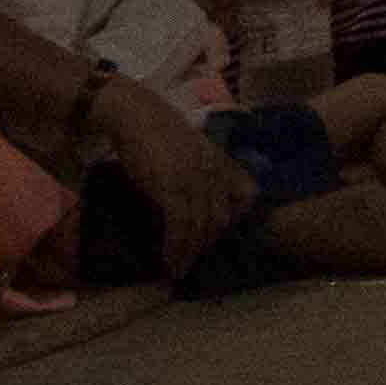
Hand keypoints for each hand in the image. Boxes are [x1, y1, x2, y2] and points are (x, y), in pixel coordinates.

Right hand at [98, 84, 259, 276]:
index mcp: (222, 162)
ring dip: (190, 252)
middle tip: (195, 259)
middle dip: (208, 243)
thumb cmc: (159, 132)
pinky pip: (179, 226)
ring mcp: (194, 181)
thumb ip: (201, 172)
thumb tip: (196, 199)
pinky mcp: (170, 189)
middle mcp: (214, 173)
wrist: (138, 116)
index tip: (222, 233)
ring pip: (200, 226)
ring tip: (180, 268)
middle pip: (221, 217)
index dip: (238, 217)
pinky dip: (175, 247)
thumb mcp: (192, 151)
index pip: (248, 193)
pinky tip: (170, 261)